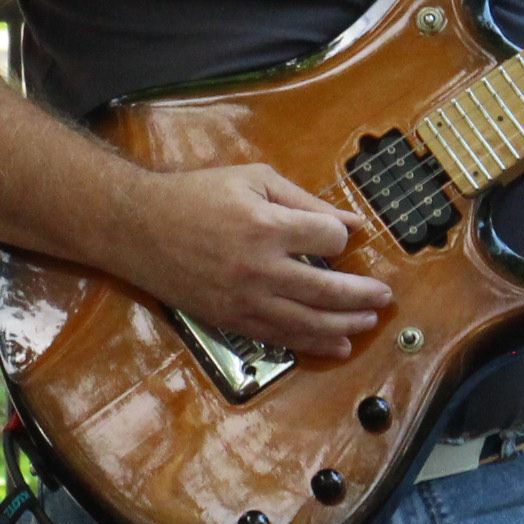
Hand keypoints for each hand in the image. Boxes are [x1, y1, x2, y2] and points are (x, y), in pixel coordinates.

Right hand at [113, 163, 394, 358]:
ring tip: (370, 321)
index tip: (338, 234)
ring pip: (309, 321)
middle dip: (363, 294)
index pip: (329, 238)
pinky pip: (281, 338)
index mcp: (266, 225)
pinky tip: (338, 344)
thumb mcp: (253, 178)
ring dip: (347, 324)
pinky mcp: (232, 320)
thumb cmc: (196, 195)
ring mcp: (246, 300)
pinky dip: (313, 344)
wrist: (139, 228)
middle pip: (329, 289)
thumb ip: (305, 200)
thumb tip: (352, 221)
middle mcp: (260, 268)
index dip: (341, 236)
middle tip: (385, 296)